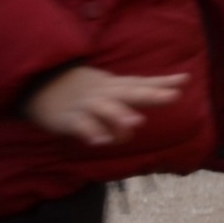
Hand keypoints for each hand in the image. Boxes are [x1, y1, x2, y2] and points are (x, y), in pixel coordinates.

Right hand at [26, 67, 185, 145]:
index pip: (141, 83)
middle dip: (151, 94)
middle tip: (172, 97)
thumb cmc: (81, 88)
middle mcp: (104, 93)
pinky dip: (90, 132)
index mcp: (114, 86)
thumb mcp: (109, 86)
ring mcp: (86, 104)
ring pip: (105, 108)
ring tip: (136, 123)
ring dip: (119, 115)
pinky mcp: (68, 118)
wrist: (38, 84)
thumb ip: (135, 93)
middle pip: (130, 92)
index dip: (162, 82)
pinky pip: (80, 125)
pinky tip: (100, 141)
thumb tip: (163, 98)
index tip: (185, 81)